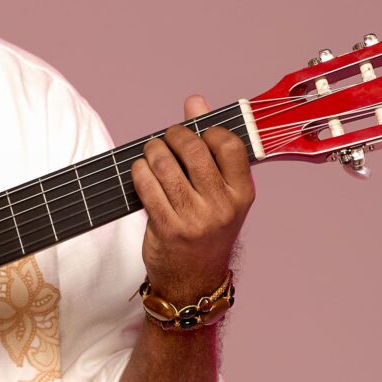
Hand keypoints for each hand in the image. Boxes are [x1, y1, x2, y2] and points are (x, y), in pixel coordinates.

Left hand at [129, 93, 253, 303]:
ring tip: (151, 153)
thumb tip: (196, 100)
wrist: (194, 281)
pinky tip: (141, 172)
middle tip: (166, 139)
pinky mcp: (167, 229)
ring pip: (165, 165)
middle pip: (194, 149)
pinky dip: (139, 171)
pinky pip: (147, 186)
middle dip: (174, 136)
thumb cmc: (207, 229)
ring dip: (152, 151)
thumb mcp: (221, 193)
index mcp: (242, 194)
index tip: (196, 132)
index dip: (207, 129)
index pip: (229, 144)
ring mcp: (195, 219)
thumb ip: (211, 146)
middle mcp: (222, 207)